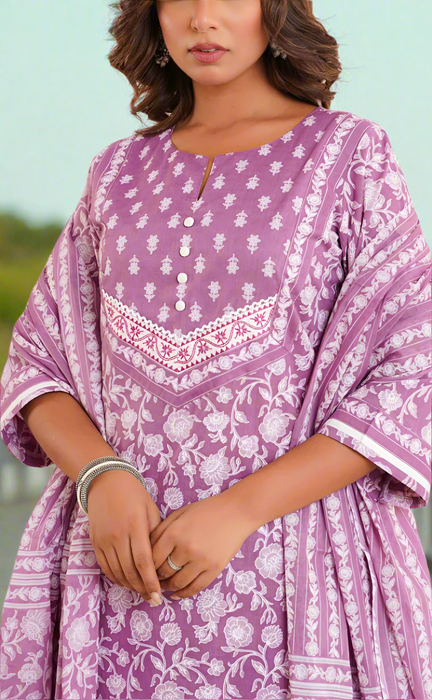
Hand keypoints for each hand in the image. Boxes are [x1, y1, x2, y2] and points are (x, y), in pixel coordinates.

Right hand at [87, 470, 161, 604]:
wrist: (106, 481)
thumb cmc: (134, 494)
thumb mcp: (151, 509)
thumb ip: (155, 534)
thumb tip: (161, 559)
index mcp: (135, 526)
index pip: (144, 562)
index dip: (151, 582)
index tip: (158, 596)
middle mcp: (118, 535)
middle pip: (130, 571)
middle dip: (142, 588)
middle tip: (152, 599)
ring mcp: (104, 540)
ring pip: (117, 572)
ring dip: (129, 586)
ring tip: (141, 592)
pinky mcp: (95, 542)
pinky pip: (105, 567)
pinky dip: (116, 578)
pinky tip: (126, 582)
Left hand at [149, 491, 253, 599]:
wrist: (236, 512)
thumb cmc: (206, 510)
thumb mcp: (179, 514)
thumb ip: (161, 530)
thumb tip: (146, 549)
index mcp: (175, 533)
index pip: (153, 558)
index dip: (146, 566)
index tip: (144, 569)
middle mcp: (186, 549)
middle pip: (164, 572)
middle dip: (156, 577)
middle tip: (153, 579)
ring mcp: (201, 560)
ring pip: (178, 582)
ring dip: (169, 587)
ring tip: (165, 586)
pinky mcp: (214, 569)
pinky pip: (195, 587)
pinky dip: (184, 594)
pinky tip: (177, 594)